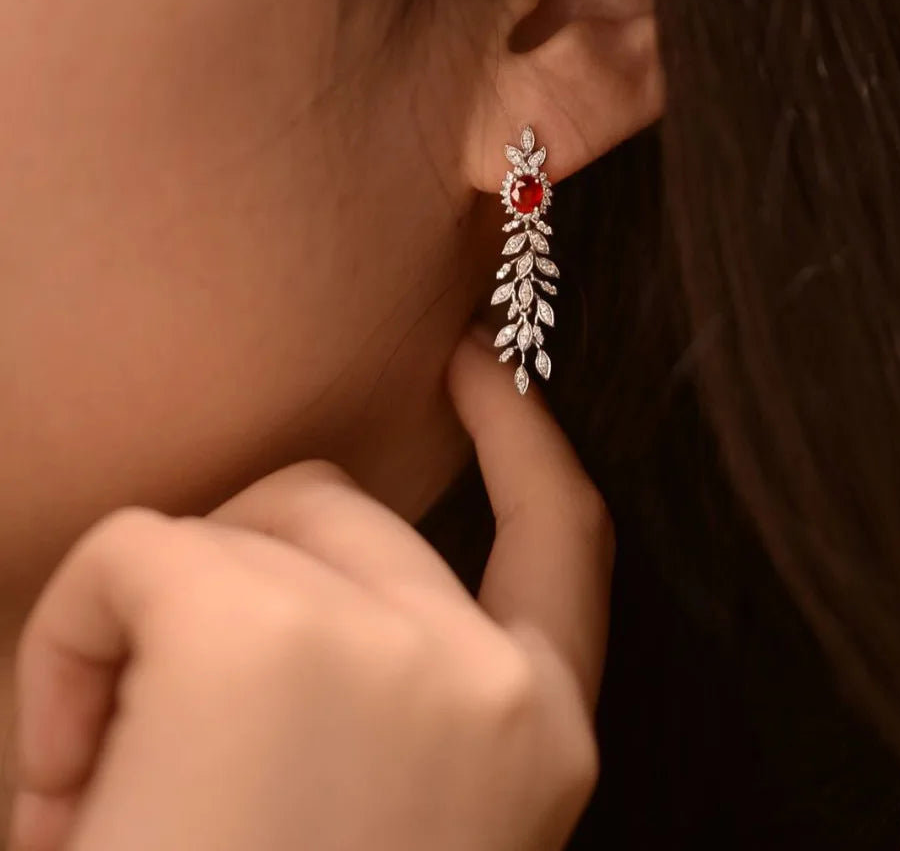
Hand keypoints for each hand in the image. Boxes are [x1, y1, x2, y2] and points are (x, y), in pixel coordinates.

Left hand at [8, 331, 614, 850]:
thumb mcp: (390, 815)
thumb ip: (403, 688)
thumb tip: (320, 573)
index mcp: (537, 740)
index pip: (562, 538)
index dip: (522, 437)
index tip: (473, 359)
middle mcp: (493, 686)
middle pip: (344, 511)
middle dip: (242, 580)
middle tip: (174, 757)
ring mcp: (391, 649)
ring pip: (245, 519)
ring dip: (158, 631)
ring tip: (122, 795)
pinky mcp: (262, 633)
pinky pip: (141, 552)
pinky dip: (76, 646)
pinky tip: (72, 784)